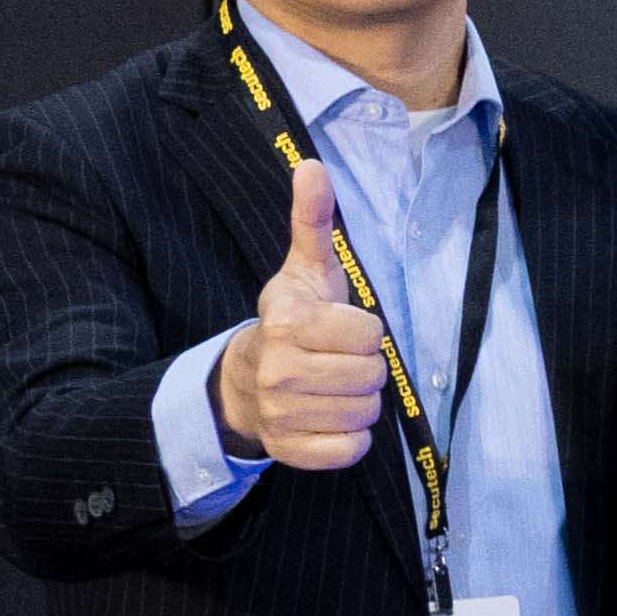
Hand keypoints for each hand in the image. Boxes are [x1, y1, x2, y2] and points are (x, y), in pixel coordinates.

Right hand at [215, 160, 393, 473]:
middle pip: (372, 374)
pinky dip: (348, 438)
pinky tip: (328, 418)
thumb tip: (311, 165)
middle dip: (365, 367)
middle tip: (338, 360)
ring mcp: (280, 413)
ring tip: (331, 386)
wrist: (244, 382)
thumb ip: (312, 222)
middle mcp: (277, 370)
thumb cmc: (291, 322)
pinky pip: (349, 450)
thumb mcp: (304, 270)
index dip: (364, 330)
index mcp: (286, 323)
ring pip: (364, 412)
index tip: (340, 328)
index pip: (369, 332)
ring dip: (359, 401)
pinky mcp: (289, 450)